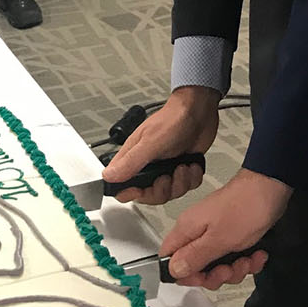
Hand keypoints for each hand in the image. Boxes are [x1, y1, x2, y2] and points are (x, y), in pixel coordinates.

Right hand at [101, 87, 219, 204]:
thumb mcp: (150, 142)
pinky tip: (192, 164)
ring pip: (170, 193)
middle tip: (167, 176)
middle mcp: (148, 165)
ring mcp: (165, 168)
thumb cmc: (173, 119)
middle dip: (162, 190)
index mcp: (133, 157)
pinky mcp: (181, 169)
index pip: (122, 186)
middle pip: (149, 195)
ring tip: (182, 166)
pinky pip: (186, 186)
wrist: (199, 111)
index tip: (141, 191)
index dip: (130, 193)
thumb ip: (131, 162)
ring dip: (180, 182)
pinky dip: (192, 178)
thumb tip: (109, 176)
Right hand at [159, 168, 291, 288]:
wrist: (271, 186)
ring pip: (217, 265)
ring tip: (248, 259)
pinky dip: (247, 260)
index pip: (170, 259)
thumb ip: (194, 257)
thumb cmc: (245, 206)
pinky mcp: (232, 235)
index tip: (204, 277)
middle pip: (196, 267)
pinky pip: (233, 258)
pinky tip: (257, 254)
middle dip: (217, 274)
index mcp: (187, 229)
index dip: (184, 275)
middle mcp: (197, 232)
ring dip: (236, 269)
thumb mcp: (218, 239)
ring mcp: (215, 233)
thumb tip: (172, 270)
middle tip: (230, 268)